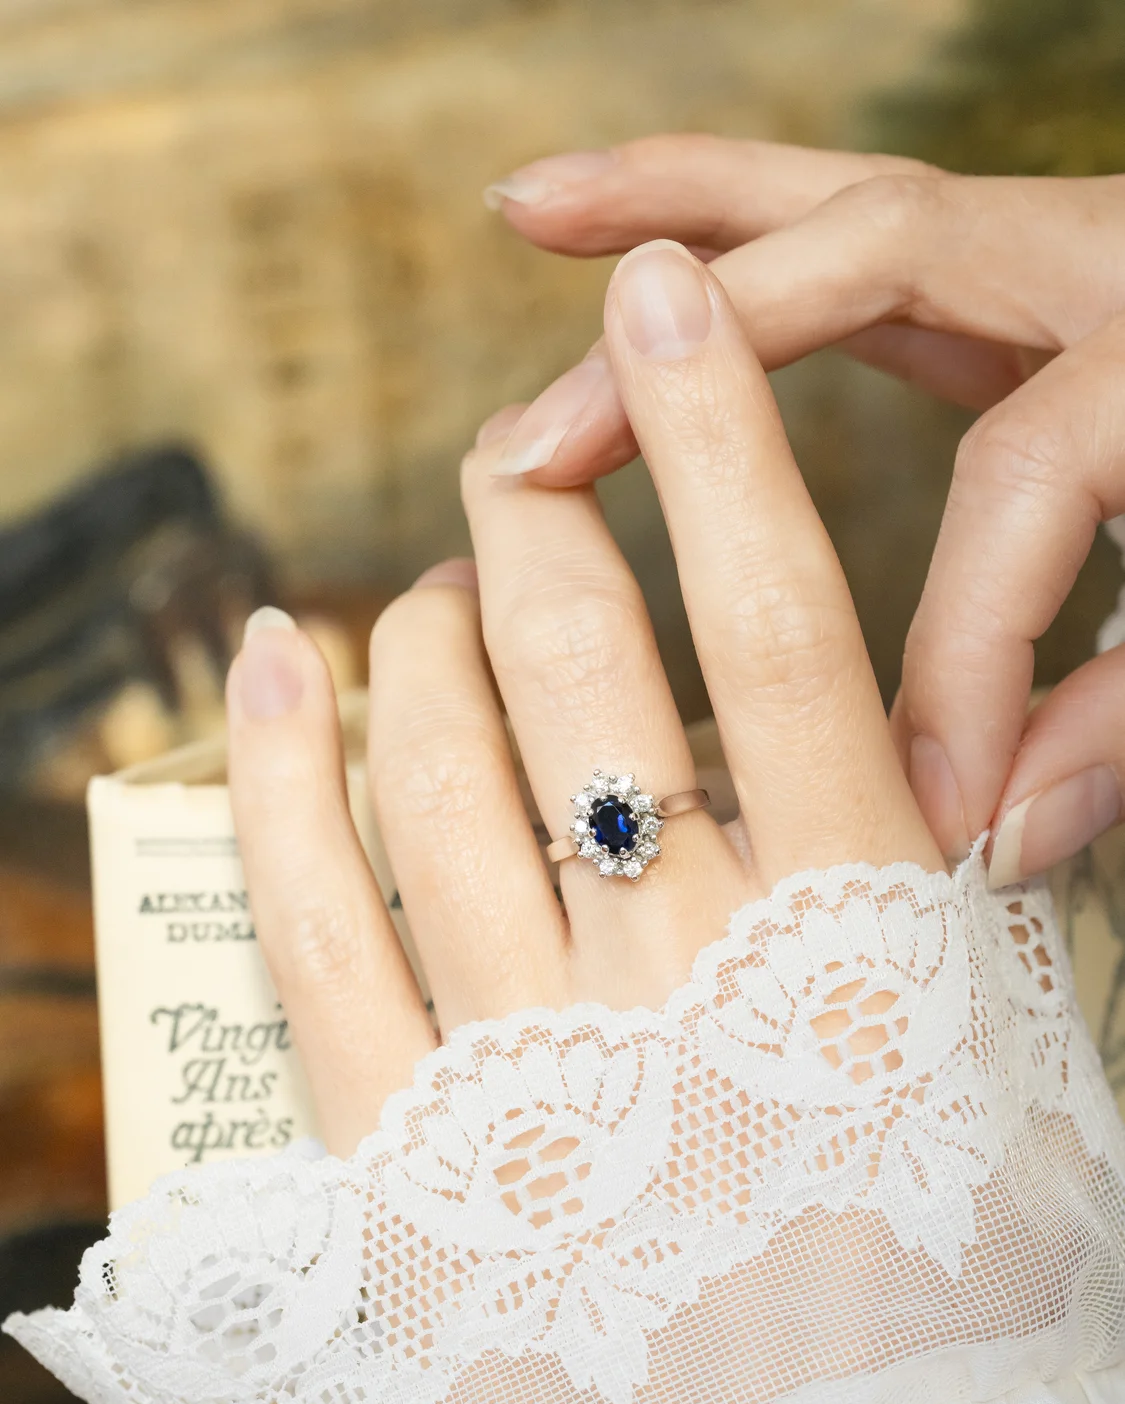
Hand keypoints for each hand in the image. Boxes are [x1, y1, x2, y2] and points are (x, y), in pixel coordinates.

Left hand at [225, 240, 938, 1155]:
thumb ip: (949, 900)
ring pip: (436, 760)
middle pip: (582, 661)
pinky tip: (277, 657)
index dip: (720, 441)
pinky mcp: (402, 1130)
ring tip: (436, 590)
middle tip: (525, 461)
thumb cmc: (928, 1276)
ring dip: (425, 634)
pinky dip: (279, 765)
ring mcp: (527, 1045)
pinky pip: (312, 905)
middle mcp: (683, 961)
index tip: (668, 305)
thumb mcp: (990, 1068)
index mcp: (855, 933)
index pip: (779, 619)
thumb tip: (925, 758)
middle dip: (540, 519)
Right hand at [484, 138, 1124, 883]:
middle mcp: (1105, 255)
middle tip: (536, 448)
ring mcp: (1056, 236)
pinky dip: (729, 217)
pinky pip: (849, 226)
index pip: (1016, 489)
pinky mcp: (1018, 266)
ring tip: (528, 208)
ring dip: (672, 205)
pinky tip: (621, 232)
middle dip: (692, 359)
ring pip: (834, 194)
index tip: (919, 801)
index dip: (957, 655)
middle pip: (867, 260)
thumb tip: (983, 838)